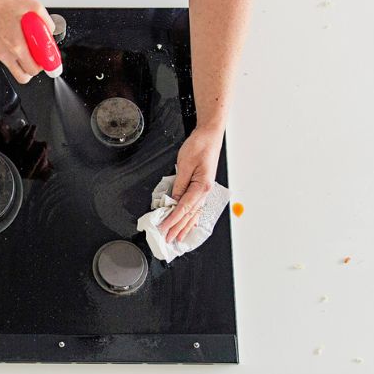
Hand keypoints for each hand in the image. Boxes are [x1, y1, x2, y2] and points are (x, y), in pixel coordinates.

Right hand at [0, 0, 52, 83]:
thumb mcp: (34, 6)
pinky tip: (7, 38)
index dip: (42, 67)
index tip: (45, 62)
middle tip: (34, 58)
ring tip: (20, 44)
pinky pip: (0, 57)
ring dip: (18, 61)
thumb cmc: (3, 2)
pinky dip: (6, 52)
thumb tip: (50, 30)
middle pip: (22, 77)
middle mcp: (5, 53)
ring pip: (11, 67)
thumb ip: (46, 21)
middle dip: (31, 69)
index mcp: (17, 45)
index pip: (33, 69)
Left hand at [160, 128, 222, 242]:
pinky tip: (189, 223)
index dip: (172, 220)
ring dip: (185, 225)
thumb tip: (173, 201)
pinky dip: (191, 217)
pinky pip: (196, 206)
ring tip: (178, 237)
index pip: (183, 208)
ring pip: (194, 212)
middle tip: (168, 239)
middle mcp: (205, 191)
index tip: (164, 229)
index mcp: (201, 186)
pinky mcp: (202, 186)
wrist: (210, 135)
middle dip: (177, 228)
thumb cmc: (199, 145)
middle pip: (189, 214)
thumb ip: (178, 185)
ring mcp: (205, 190)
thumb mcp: (184, 164)